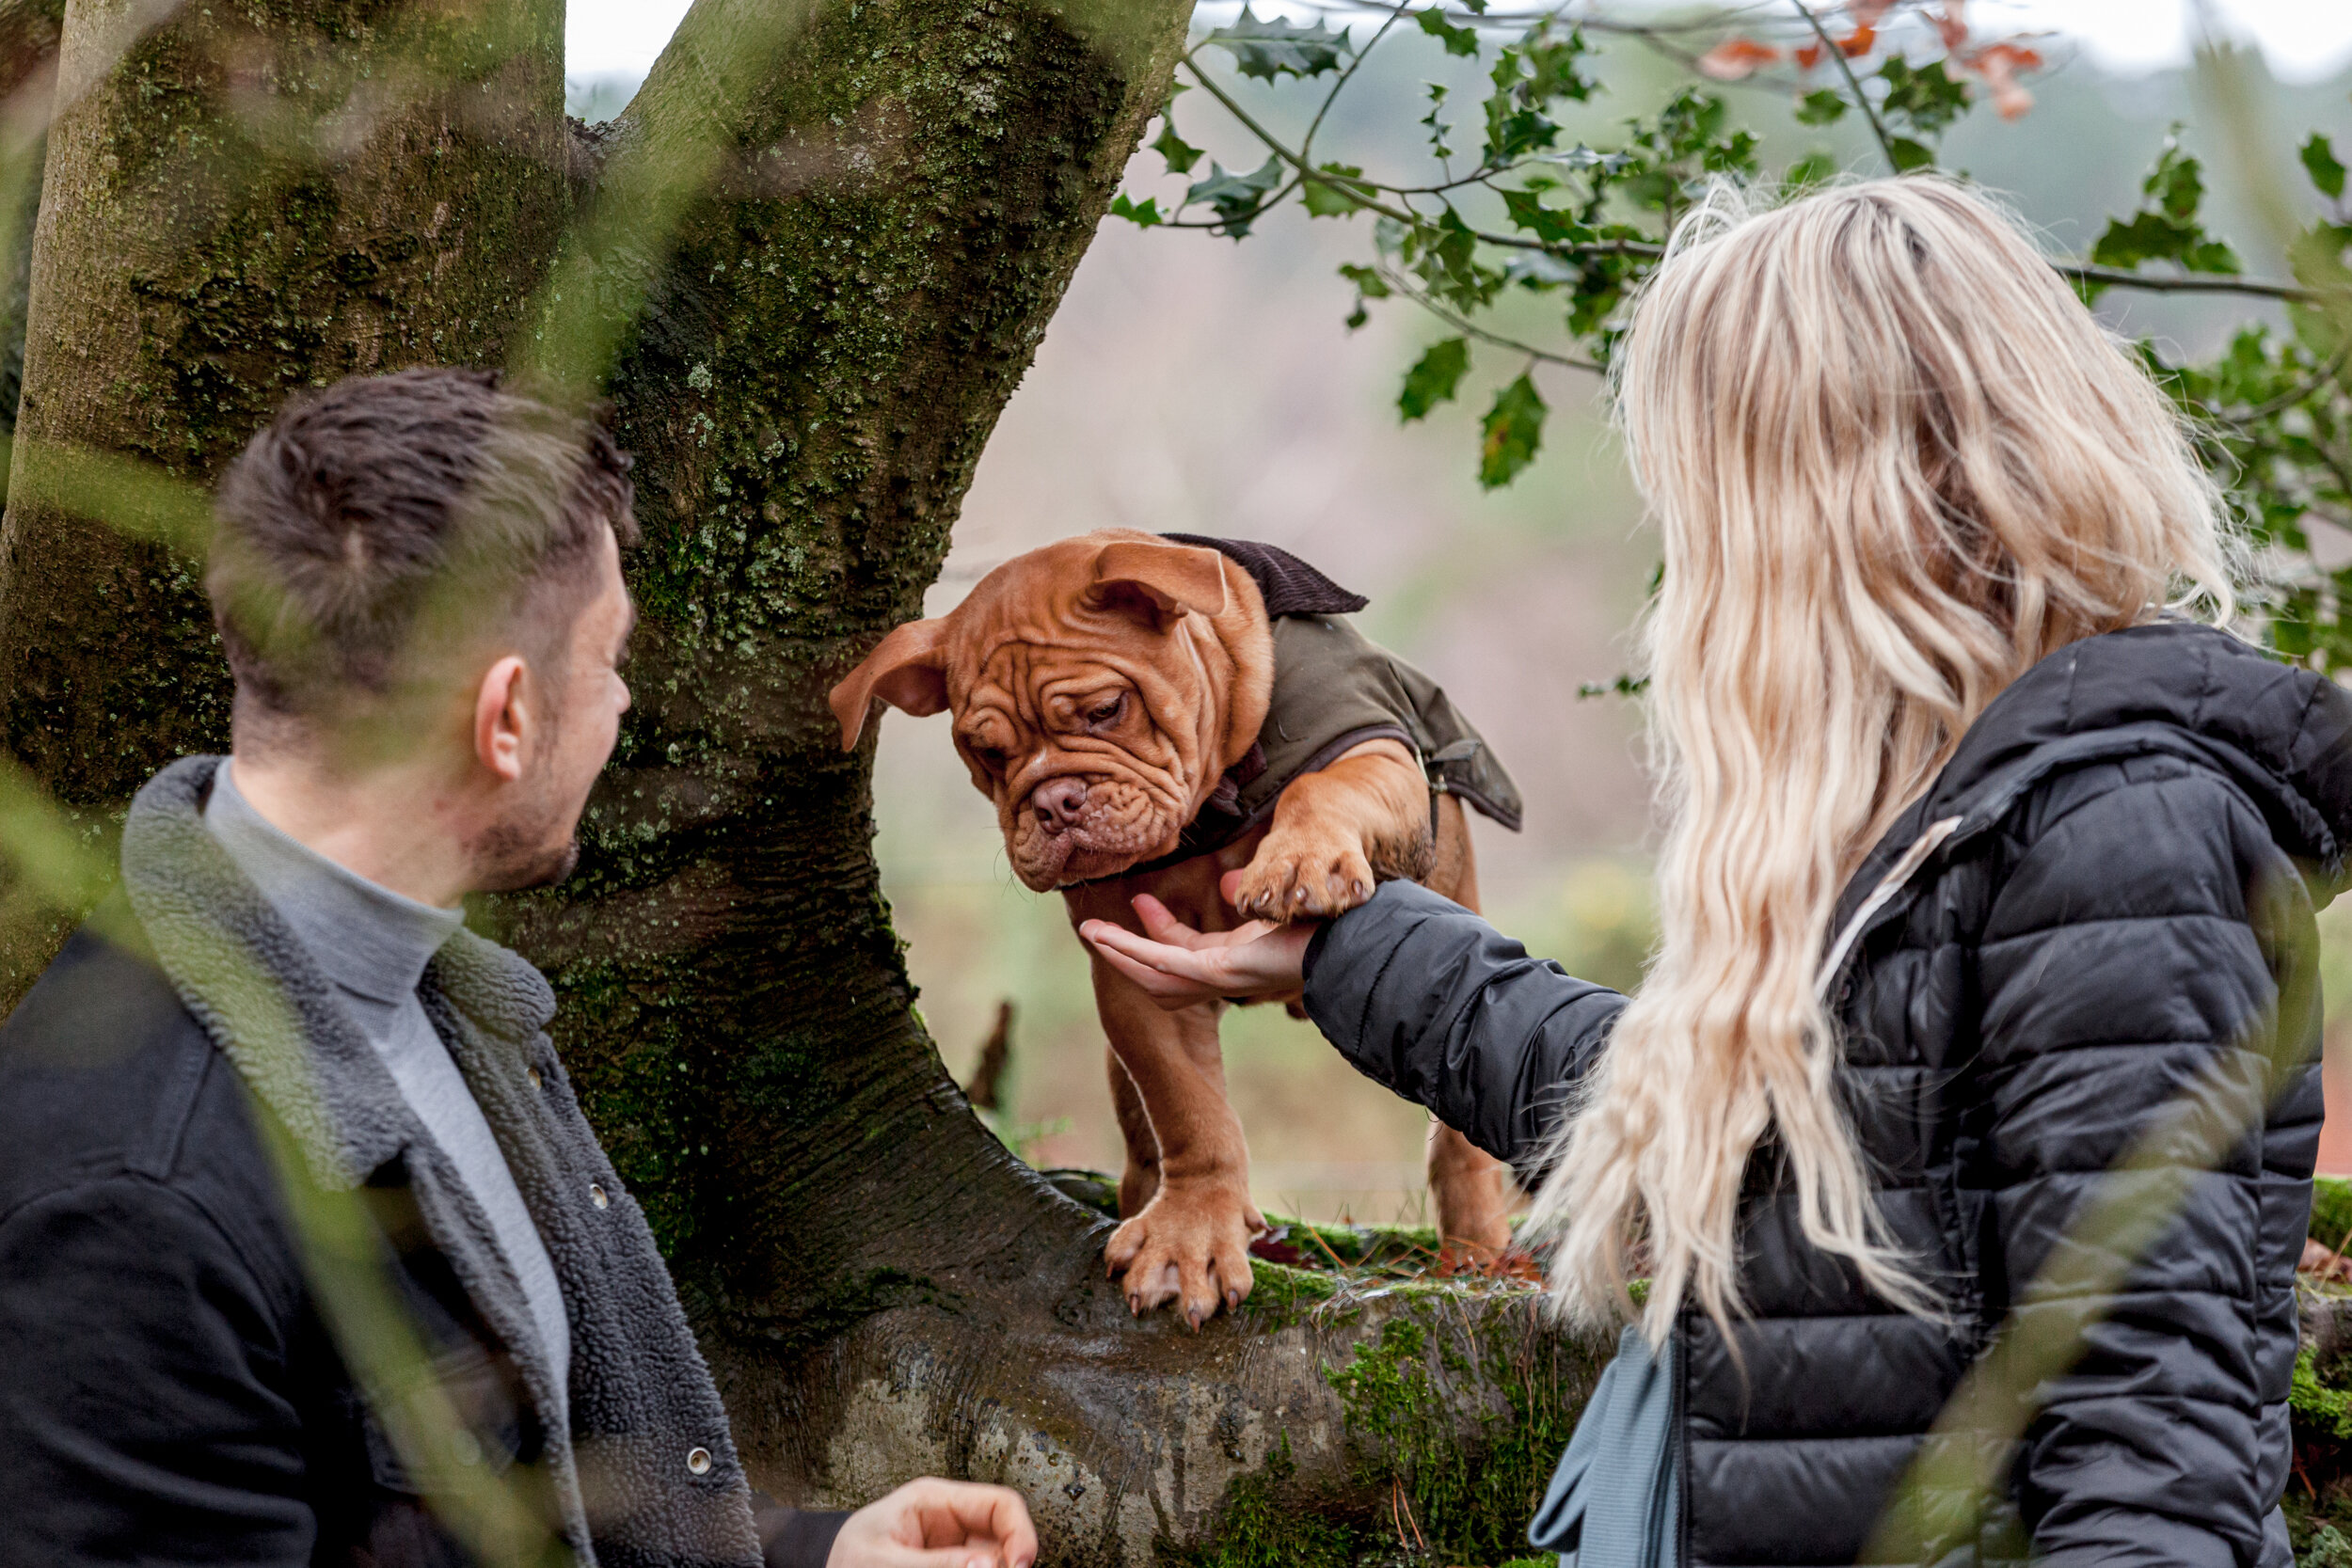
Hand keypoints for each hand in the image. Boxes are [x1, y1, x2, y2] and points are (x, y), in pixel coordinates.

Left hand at [825, 1478, 1036, 1567]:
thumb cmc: (843, 1559)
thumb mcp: (883, 1562)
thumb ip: (935, 1565)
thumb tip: (990, 1565)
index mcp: (934, 1500)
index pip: (1000, 1504)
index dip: (1020, 1533)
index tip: (1021, 1566)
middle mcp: (951, 1521)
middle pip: (1004, 1538)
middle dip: (1006, 1563)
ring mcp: (951, 1549)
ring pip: (993, 1561)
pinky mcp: (949, 1566)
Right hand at [1077, 876, 1313, 1008]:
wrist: (1345, 942)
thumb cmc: (1317, 924)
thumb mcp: (1268, 905)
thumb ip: (1245, 895)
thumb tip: (1228, 882)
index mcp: (1233, 961)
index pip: (1183, 952)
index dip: (1158, 930)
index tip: (1141, 901)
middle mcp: (1220, 975)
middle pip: (1160, 973)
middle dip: (1126, 952)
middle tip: (1095, 929)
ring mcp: (1215, 978)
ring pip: (1152, 972)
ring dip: (1118, 953)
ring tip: (1090, 934)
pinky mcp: (1214, 972)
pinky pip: (1161, 962)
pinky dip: (1129, 950)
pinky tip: (1104, 937)